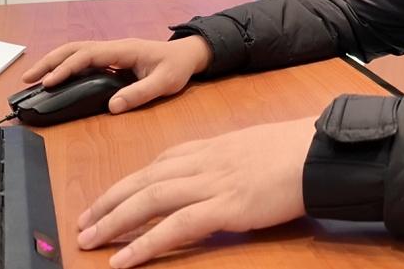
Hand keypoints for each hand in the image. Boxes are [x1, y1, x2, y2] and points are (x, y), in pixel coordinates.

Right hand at [19, 37, 212, 113]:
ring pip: (76, 51)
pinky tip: (56, 78)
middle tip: (27, 79)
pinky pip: (84, 58)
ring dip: (54, 62)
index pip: (87, 56)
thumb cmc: (177, 67)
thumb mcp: (165, 83)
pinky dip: (66, 65)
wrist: (188, 54)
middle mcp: (114, 47)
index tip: (49, 82)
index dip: (66, 68)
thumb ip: (140, 94)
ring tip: (34, 78)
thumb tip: (113, 106)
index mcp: (124, 50)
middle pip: (74, 49)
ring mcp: (112, 51)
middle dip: (49, 62)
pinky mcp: (112, 58)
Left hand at [75, 116, 317, 267]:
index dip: (130, 181)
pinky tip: (124, 260)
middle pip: (143, 179)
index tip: (111, 196)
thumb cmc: (297, 150)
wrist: (319, 150)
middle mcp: (204, 162)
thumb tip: (223, 173)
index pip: (160, 161)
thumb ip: (231, 159)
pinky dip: (145, 243)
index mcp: (212, 147)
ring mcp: (212, 183)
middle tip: (84, 222)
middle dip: (108, 201)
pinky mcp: (226, 207)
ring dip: (114, 221)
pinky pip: (175, 226)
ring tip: (90, 241)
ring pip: (149, 199)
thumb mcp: (255, 146)